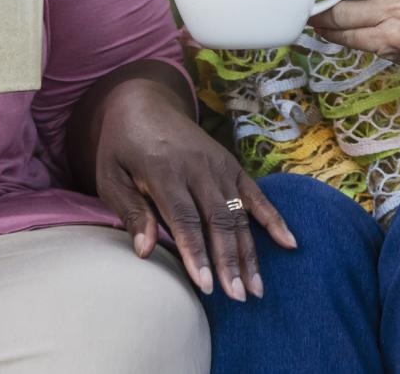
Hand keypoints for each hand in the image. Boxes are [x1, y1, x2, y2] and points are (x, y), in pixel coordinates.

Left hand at [90, 79, 296, 301]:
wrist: (144, 103)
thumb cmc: (122, 147)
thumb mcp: (110, 176)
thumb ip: (130, 212)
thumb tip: (143, 252)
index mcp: (164, 170)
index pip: (184, 219)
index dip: (197, 253)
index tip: (207, 286)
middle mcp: (197, 167)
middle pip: (218, 220)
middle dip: (229, 261)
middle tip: (237, 297)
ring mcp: (219, 165)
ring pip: (239, 214)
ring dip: (250, 252)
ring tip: (256, 288)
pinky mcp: (232, 165)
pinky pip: (256, 195)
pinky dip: (273, 218)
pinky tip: (289, 243)